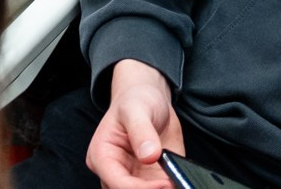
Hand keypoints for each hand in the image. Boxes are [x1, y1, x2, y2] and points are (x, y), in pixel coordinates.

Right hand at [86, 60, 183, 188]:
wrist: (150, 102)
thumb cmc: (136, 101)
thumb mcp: (137, 109)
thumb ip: (141, 131)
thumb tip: (150, 155)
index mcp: (101, 155)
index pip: (118, 183)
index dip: (142, 188)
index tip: (165, 183)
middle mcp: (114, 172)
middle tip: (173, 182)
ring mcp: (132, 179)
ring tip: (176, 180)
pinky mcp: (150, 182)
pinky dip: (169, 187)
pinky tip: (179, 180)